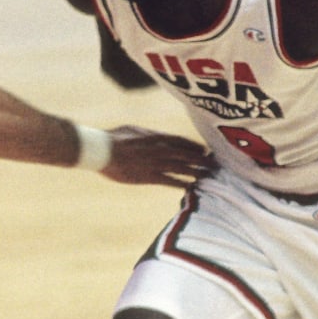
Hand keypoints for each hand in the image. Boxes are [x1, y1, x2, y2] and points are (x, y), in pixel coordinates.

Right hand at [99, 125, 214, 186]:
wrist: (102, 150)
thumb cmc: (113, 138)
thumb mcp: (133, 129)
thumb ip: (147, 134)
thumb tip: (153, 136)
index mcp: (157, 136)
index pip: (182, 141)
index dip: (195, 147)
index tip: (205, 150)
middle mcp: (161, 149)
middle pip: (188, 154)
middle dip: (203, 160)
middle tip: (215, 164)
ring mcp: (157, 163)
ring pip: (184, 168)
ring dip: (198, 172)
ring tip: (209, 177)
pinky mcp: (150, 177)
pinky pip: (171, 181)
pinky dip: (183, 185)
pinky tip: (192, 189)